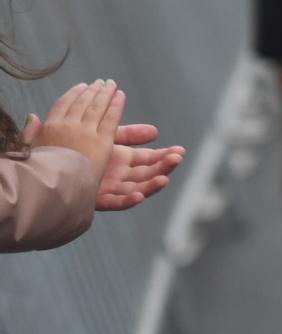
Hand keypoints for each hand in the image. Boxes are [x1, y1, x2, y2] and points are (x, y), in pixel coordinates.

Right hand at [25, 81, 124, 184]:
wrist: (52, 186)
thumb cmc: (39, 173)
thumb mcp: (29, 151)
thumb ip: (31, 133)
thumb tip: (32, 116)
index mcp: (50, 128)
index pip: (63, 105)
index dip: (74, 94)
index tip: (81, 86)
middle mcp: (68, 125)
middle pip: (83, 103)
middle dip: (93, 91)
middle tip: (101, 82)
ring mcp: (86, 132)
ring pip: (98, 107)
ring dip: (105, 93)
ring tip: (111, 85)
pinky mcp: (102, 140)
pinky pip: (111, 117)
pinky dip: (116, 104)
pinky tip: (120, 95)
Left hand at [33, 119, 184, 211]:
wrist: (48, 171)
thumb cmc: (73, 149)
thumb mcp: (104, 137)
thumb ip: (127, 134)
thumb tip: (155, 131)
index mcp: (122, 159)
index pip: (148, 158)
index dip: (164, 155)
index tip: (179, 151)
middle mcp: (119, 175)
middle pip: (147, 173)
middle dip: (163, 166)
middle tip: (177, 158)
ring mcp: (109, 188)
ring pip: (137, 187)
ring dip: (153, 184)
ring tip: (165, 178)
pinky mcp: (96, 200)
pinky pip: (115, 203)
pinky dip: (128, 201)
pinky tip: (138, 196)